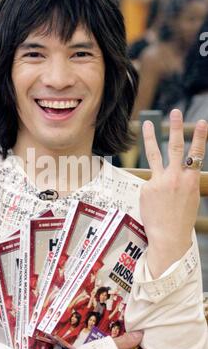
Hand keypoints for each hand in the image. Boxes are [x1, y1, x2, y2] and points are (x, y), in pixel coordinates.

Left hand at [140, 109, 207, 277]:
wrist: (168, 237)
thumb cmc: (181, 220)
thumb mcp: (190, 198)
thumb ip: (184, 182)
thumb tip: (177, 172)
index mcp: (191, 180)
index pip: (197, 154)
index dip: (200, 137)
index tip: (202, 122)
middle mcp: (176, 177)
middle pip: (175, 147)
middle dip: (176, 127)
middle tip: (175, 111)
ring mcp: (159, 181)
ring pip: (154, 155)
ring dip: (151, 136)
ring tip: (147, 123)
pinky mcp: (146, 187)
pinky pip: (149, 184)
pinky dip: (151, 192)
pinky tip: (154, 204)